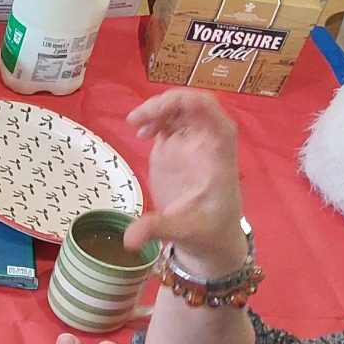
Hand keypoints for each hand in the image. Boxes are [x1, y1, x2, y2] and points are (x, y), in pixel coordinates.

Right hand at [123, 89, 241, 276]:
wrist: (211, 239)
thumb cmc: (206, 232)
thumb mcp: (182, 231)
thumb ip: (156, 230)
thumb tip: (126, 240)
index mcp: (217, 154)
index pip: (211, 114)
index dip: (187, 103)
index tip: (158, 111)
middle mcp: (207, 143)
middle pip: (193, 104)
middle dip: (165, 103)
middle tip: (137, 119)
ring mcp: (192, 144)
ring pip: (180, 108)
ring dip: (156, 109)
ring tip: (134, 124)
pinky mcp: (177, 149)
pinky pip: (170, 121)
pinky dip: (153, 119)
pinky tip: (140, 132)